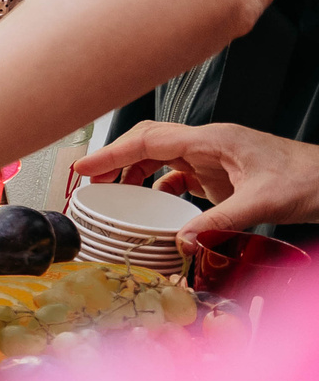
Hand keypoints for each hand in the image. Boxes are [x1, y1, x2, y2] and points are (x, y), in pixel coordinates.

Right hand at [71, 122, 318, 233]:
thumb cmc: (308, 179)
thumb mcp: (262, 203)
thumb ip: (218, 223)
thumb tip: (181, 241)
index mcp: (213, 139)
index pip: (149, 141)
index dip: (112, 154)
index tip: (84, 168)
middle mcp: (209, 144)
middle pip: (148, 142)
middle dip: (115, 159)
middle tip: (90, 181)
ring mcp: (214, 157)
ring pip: (160, 157)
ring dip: (134, 172)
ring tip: (114, 192)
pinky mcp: (220, 173)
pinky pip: (179, 174)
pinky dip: (160, 186)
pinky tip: (156, 204)